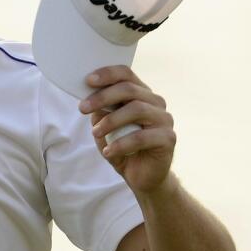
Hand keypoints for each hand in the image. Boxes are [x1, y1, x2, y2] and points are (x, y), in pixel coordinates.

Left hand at [78, 65, 175, 194]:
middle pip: (129, 90)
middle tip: (82, 108)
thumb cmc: (121, 146)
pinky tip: (108, 151)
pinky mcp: (168, 138)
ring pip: (137, 109)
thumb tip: (86, 97)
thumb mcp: (105, 125)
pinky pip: (142, 137)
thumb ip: (100, 109)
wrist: (141, 176)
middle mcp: (156, 102)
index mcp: (141, 93)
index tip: (87, 81)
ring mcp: (164, 119)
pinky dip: (121, 144)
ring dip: (111, 120)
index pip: (126, 74)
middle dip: (102, 97)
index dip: (107, 74)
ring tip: (95, 133)